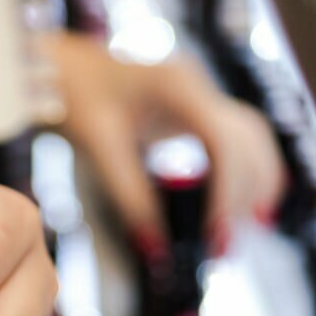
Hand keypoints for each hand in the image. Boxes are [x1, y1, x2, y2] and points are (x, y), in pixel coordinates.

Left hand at [48, 32, 286, 256]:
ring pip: (252, 139)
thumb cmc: (74, 94)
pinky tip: (246, 206)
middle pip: (247, 143)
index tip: (216, 234)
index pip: (223, 142)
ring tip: (238, 233)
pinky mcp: (198, 109)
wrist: (61, 67)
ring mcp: (202, 94)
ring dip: (254, 185)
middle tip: (224, 247)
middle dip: (244, 197)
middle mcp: (198, 86)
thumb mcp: (99, 147)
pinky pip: (239, 139)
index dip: (228, 192)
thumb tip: (156, 248)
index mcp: (177, 87)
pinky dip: (248, 172)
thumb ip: (130, 198)